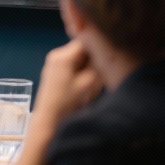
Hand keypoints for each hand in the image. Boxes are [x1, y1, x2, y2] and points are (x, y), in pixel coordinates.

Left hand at [4, 40, 100, 164]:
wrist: (48, 126)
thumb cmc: (68, 106)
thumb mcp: (89, 84)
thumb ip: (100, 63)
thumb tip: (109, 47)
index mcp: (63, 55)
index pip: (88, 38)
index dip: (103, 44)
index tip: (115, 52)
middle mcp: (57, 55)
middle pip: (85, 48)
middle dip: (97, 57)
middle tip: (106, 71)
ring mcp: (55, 64)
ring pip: (82, 58)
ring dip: (92, 67)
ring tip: (97, 80)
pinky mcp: (56, 74)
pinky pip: (76, 67)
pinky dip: (84, 73)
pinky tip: (88, 86)